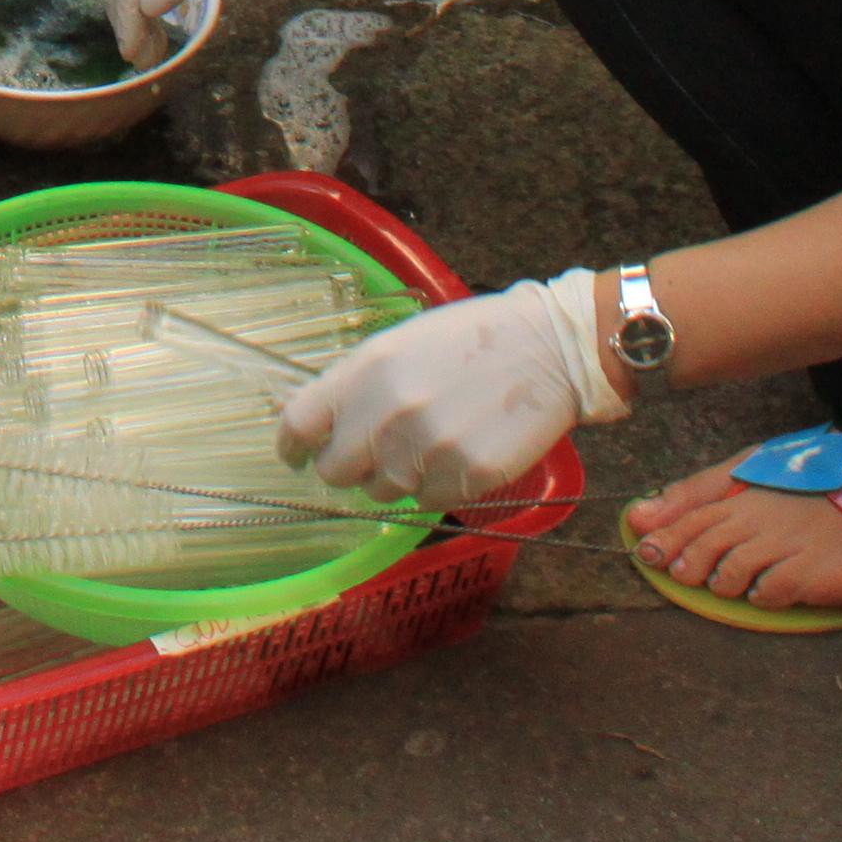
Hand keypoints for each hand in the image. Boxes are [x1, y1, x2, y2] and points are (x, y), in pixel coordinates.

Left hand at [280, 270, 625, 509]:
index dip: (293, 446)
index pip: (299, 423)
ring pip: (382, 492)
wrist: (548, 349)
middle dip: (350, 466)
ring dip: (397, 476)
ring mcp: (424, 450)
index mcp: (364, 371)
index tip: (297, 456)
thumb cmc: (470, 340)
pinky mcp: (464, 478)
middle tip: (376, 451)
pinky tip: (460, 452)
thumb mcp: (400, 344)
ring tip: (431, 441)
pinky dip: (437, 486)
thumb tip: (323, 424)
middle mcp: (386, 414)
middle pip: (336, 471)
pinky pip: (428, 502)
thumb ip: (357, 384)